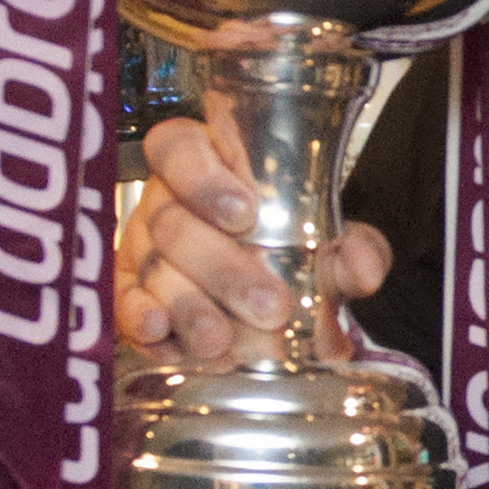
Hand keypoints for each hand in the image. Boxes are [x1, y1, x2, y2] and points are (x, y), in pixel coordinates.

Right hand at [117, 117, 393, 366]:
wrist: (276, 303)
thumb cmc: (295, 252)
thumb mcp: (330, 245)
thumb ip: (352, 250)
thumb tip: (363, 269)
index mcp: (208, 163)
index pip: (178, 147)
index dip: (202, 177)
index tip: (245, 213)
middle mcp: (165, 201)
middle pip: (172, 222)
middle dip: (221, 268)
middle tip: (269, 307)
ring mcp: (141, 248)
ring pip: (153, 270)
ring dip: (189, 308)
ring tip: (223, 341)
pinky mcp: (129, 296)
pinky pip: (125, 307)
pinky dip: (142, 326)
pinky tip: (163, 338)